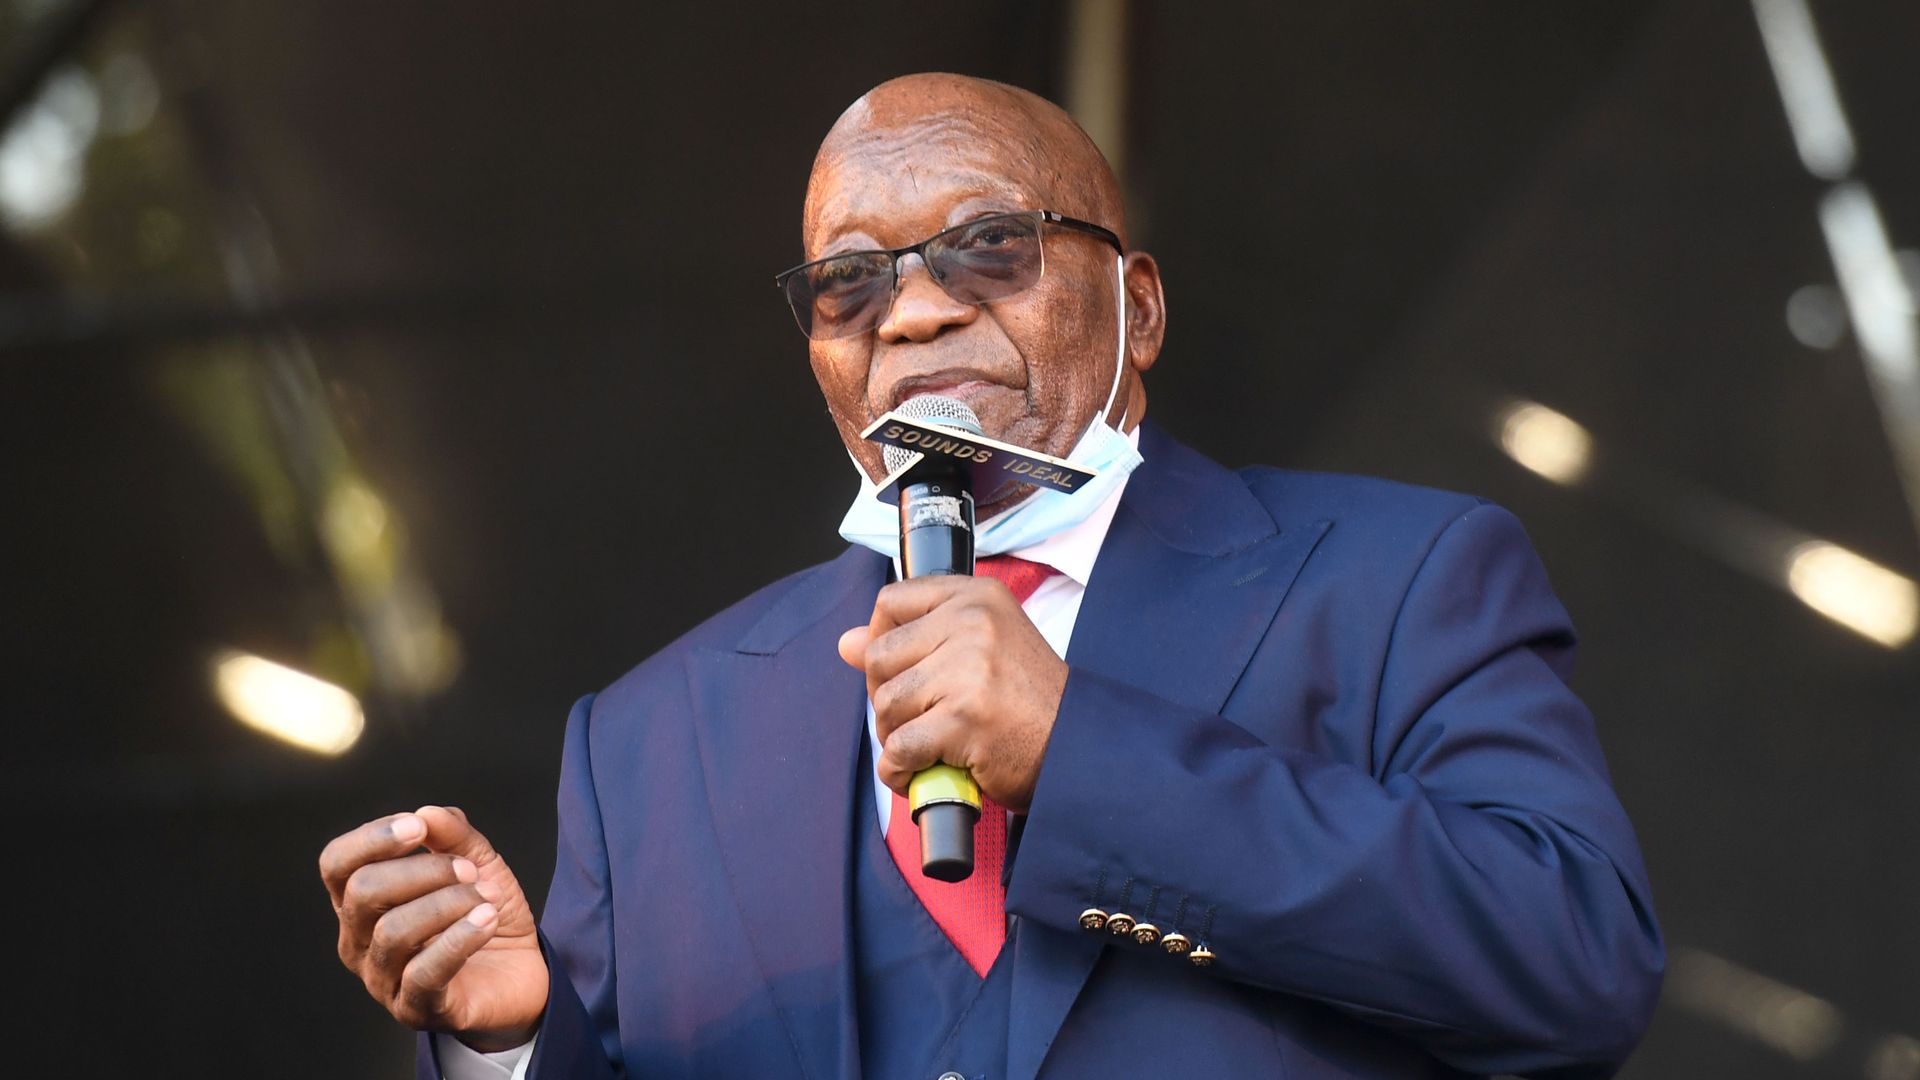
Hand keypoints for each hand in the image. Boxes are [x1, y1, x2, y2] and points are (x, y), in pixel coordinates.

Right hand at [319, 805, 547, 1050]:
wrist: (521, 972)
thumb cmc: (484, 914)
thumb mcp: (476, 863)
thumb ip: (453, 834)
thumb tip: (427, 813)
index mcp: (361, 901)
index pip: (336, 864)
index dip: (372, 838)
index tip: (418, 827)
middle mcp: (359, 941)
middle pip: (363, 892)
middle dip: (423, 870)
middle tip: (469, 871)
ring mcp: (381, 980)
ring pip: (392, 931)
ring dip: (448, 904)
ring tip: (486, 899)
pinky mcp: (414, 1009)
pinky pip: (424, 973)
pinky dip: (460, 938)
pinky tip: (487, 920)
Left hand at [837, 575, 1067, 810]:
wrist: (1079, 748)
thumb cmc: (1029, 702)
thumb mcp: (979, 650)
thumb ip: (913, 640)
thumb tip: (845, 643)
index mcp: (978, 597)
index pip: (892, 601)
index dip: (880, 638)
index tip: (899, 669)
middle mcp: (973, 623)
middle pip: (878, 656)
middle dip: (885, 697)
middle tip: (916, 719)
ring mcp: (968, 670)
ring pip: (886, 704)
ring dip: (896, 737)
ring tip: (928, 746)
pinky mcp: (963, 719)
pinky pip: (899, 748)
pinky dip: (901, 771)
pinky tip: (923, 772)